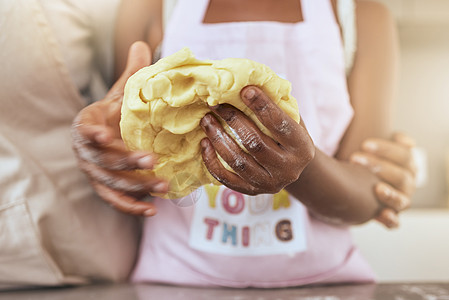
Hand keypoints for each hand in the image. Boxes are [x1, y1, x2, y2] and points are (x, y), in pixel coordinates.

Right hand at [71, 41, 167, 216]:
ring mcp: (94, 172)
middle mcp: (86, 151)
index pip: (85, 130)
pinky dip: (131, 206)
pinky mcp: (104, 187)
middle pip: (103, 160)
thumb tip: (143, 44)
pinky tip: (152, 210)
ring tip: (163, 186)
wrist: (104, 134)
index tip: (105, 136)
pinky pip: (115, 200)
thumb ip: (131, 75)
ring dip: (136, 186)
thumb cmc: (114, 113)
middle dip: (128, 161)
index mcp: (87, 124)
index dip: (92, 134)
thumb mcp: (121, 94)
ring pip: (112, 182)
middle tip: (153, 160)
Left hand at [200, 86, 314, 194]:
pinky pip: (227, 179)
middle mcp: (289, 169)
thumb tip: (249, 82)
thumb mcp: (291, 119)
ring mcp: (270, 183)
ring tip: (206, 120)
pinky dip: (212, 162)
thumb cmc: (287, 135)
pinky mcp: (253, 192)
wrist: (290, 167)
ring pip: (239, 162)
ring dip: (219, 139)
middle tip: (216, 104)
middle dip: (233, 121)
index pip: (280, 124)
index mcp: (302, 147)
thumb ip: (277, 104)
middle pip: (255, 144)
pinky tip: (205, 144)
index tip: (245, 90)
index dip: (262, 106)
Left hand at [350, 133, 415, 227]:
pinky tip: (382, 215)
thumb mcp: (372, 148)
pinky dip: (391, 219)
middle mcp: (407, 183)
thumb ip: (383, 140)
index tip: (364, 144)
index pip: (405, 156)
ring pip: (402, 200)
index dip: (386, 150)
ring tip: (375, 188)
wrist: (352, 184)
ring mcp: (400, 200)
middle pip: (403, 176)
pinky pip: (394, 222)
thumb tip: (403, 139)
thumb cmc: (364, 161)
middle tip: (354, 158)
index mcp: (407, 164)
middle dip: (379, 167)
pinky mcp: (389, 215)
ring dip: (389, 194)